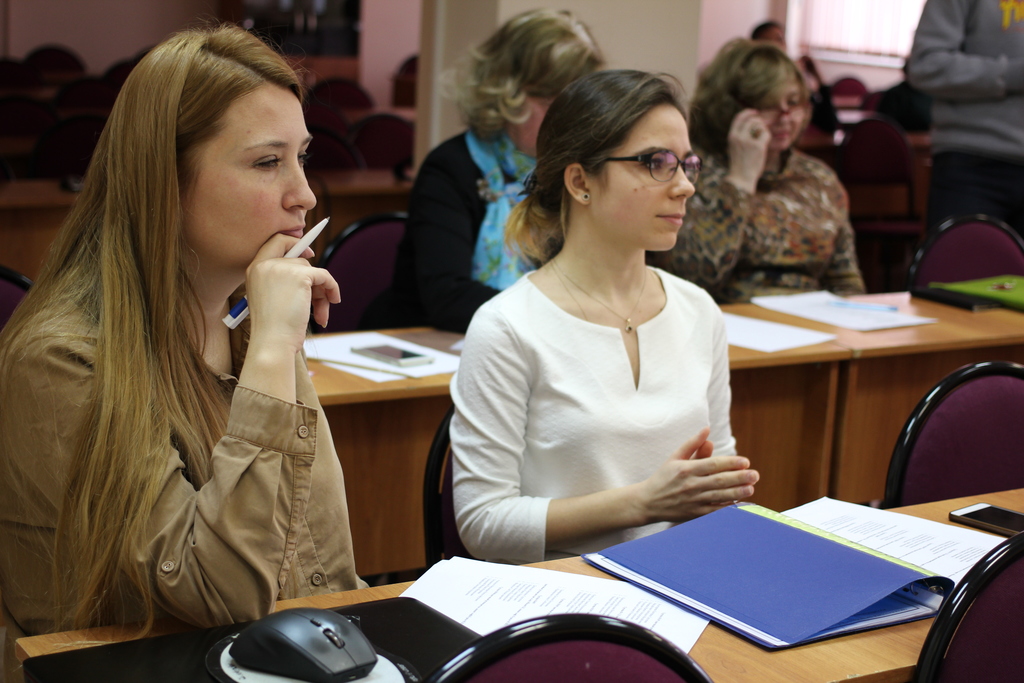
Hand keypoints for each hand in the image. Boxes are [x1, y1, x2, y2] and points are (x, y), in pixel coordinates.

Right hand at [244, 233, 340, 355]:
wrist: (272, 342)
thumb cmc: (273, 329)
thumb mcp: (271, 299)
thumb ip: (283, 282)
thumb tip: (313, 274)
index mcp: (254, 269)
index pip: (275, 242)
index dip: (294, 244)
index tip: (309, 255)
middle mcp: (265, 265)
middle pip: (299, 261)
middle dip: (312, 281)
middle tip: (319, 299)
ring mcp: (281, 268)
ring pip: (312, 271)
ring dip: (321, 293)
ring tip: (319, 314)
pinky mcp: (299, 276)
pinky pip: (324, 276)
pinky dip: (332, 288)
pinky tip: (332, 303)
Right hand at [635, 427, 758, 523]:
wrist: (647, 502)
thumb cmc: (663, 477)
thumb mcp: (674, 457)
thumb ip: (692, 444)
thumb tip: (707, 430)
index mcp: (686, 469)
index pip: (713, 464)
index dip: (731, 463)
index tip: (745, 462)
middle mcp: (690, 484)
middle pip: (719, 480)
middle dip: (739, 477)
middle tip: (755, 474)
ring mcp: (693, 501)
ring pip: (719, 496)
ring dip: (737, 492)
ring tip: (751, 488)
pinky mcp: (694, 514)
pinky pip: (714, 511)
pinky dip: (727, 508)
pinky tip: (739, 503)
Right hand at [724, 109, 769, 193]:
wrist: (740, 180)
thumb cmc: (739, 165)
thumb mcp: (735, 149)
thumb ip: (740, 137)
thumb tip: (752, 126)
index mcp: (731, 137)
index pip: (739, 117)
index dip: (748, 112)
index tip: (755, 112)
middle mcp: (738, 137)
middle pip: (751, 119)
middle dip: (759, 121)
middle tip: (763, 127)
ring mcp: (748, 141)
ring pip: (759, 125)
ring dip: (763, 130)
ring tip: (762, 140)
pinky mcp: (758, 146)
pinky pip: (766, 134)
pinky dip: (767, 137)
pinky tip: (765, 145)